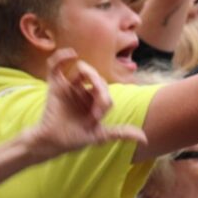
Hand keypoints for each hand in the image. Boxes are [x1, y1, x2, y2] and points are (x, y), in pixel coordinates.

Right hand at [27, 49, 147, 157]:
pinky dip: (62, 56)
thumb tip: (145, 139)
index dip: (103, 101)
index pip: (105, 92)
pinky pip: (56, 65)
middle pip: (96, 78)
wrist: (52, 143)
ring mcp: (68, 87)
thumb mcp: (100, 135)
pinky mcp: (54, 85)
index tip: (95, 117)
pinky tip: (71, 54)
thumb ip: (120, 132)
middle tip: (94, 109)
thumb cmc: (73, 140)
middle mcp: (81, 92)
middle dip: (100, 89)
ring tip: (87, 82)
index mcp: (92, 101)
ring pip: (82, 69)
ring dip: (89, 73)